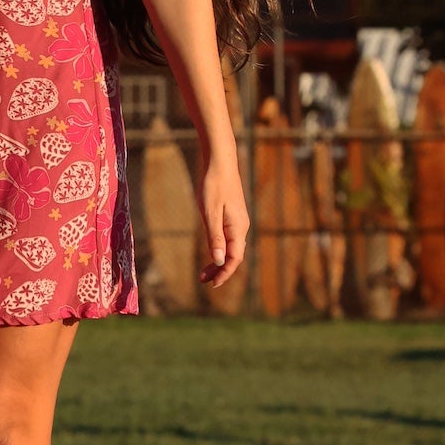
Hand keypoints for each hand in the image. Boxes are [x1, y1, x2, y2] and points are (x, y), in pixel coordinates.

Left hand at [197, 147, 248, 286]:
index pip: (233, 259)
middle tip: (203, 281)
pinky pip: (229, 237)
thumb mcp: (210, 212)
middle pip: (233, 255)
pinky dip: (219, 248)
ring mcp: (237, 220)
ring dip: (219, 261)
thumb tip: (219, 261)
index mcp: (238, 228)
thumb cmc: (213, 184)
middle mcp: (241, 226)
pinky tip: (211, 250)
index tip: (212, 285)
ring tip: (204, 271)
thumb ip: (215, 237)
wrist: (220, 160)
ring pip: (231, 247)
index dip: (223, 273)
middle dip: (220, 270)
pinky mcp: (232, 214)